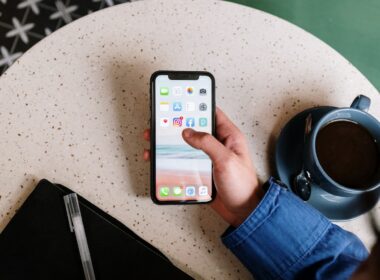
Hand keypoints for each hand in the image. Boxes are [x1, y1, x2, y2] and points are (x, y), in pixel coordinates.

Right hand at [143, 108, 262, 226]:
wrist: (243, 211)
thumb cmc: (242, 186)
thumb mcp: (226, 160)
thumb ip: (208, 144)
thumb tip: (189, 132)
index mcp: (229, 136)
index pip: (212, 114)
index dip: (197, 106)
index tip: (181, 102)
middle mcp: (217, 145)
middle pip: (195, 129)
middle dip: (178, 125)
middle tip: (161, 122)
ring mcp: (208, 158)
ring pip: (186, 145)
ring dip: (172, 143)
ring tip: (155, 140)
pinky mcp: (201, 170)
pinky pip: (184, 161)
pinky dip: (172, 160)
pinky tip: (162, 160)